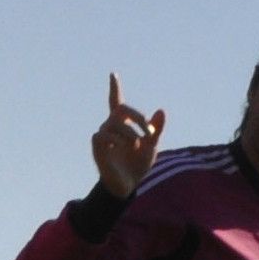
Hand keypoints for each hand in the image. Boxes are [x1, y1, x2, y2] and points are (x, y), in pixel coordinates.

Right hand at [94, 72, 165, 197]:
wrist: (129, 185)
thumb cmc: (138, 164)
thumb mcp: (152, 146)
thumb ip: (157, 129)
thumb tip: (161, 110)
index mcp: (123, 124)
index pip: (116, 102)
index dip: (114, 88)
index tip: (112, 74)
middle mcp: (111, 127)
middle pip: (121, 109)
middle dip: (138, 117)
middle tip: (150, 132)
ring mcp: (103, 137)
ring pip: (114, 123)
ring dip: (130, 133)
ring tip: (137, 145)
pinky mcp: (97, 148)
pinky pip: (103, 135)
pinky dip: (115, 140)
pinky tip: (120, 148)